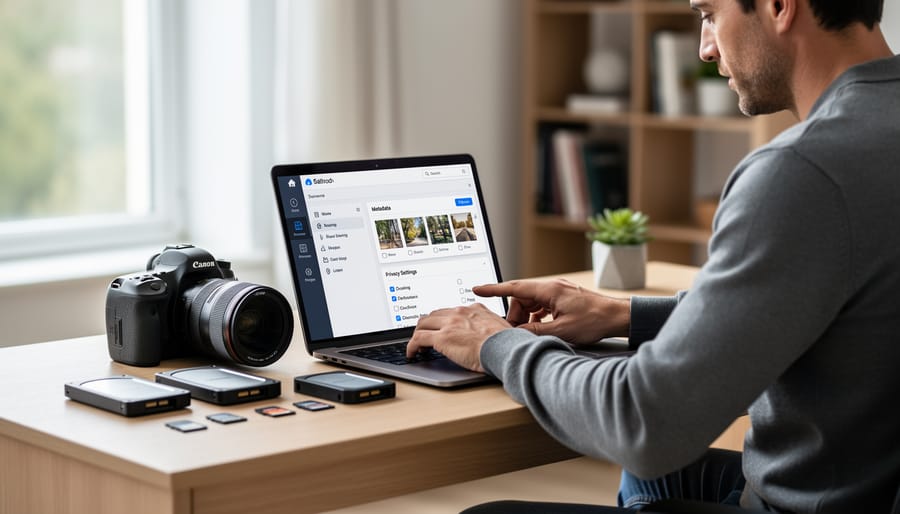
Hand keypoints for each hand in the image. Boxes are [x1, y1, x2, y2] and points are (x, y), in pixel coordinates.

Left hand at [406, 304, 511, 372]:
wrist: (506, 349)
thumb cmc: (507, 344)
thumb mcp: (499, 328)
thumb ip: (489, 328)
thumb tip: (488, 337)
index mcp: (474, 309)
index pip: (452, 311)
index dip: (443, 319)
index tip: (441, 326)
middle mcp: (460, 312)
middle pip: (434, 314)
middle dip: (428, 324)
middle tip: (424, 334)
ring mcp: (450, 324)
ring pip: (423, 323)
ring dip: (418, 333)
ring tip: (417, 344)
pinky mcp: (442, 338)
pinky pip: (418, 339)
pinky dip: (412, 346)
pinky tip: (412, 353)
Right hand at [473, 278, 629, 344]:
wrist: (618, 317)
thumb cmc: (594, 321)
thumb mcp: (561, 331)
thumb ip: (535, 332)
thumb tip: (516, 334)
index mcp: (549, 290)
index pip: (514, 288)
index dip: (493, 289)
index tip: (477, 289)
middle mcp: (552, 287)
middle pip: (521, 298)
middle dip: (515, 315)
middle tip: (516, 333)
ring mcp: (559, 291)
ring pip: (531, 303)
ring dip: (527, 317)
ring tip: (531, 333)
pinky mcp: (564, 298)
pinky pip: (542, 305)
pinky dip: (537, 316)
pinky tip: (542, 328)